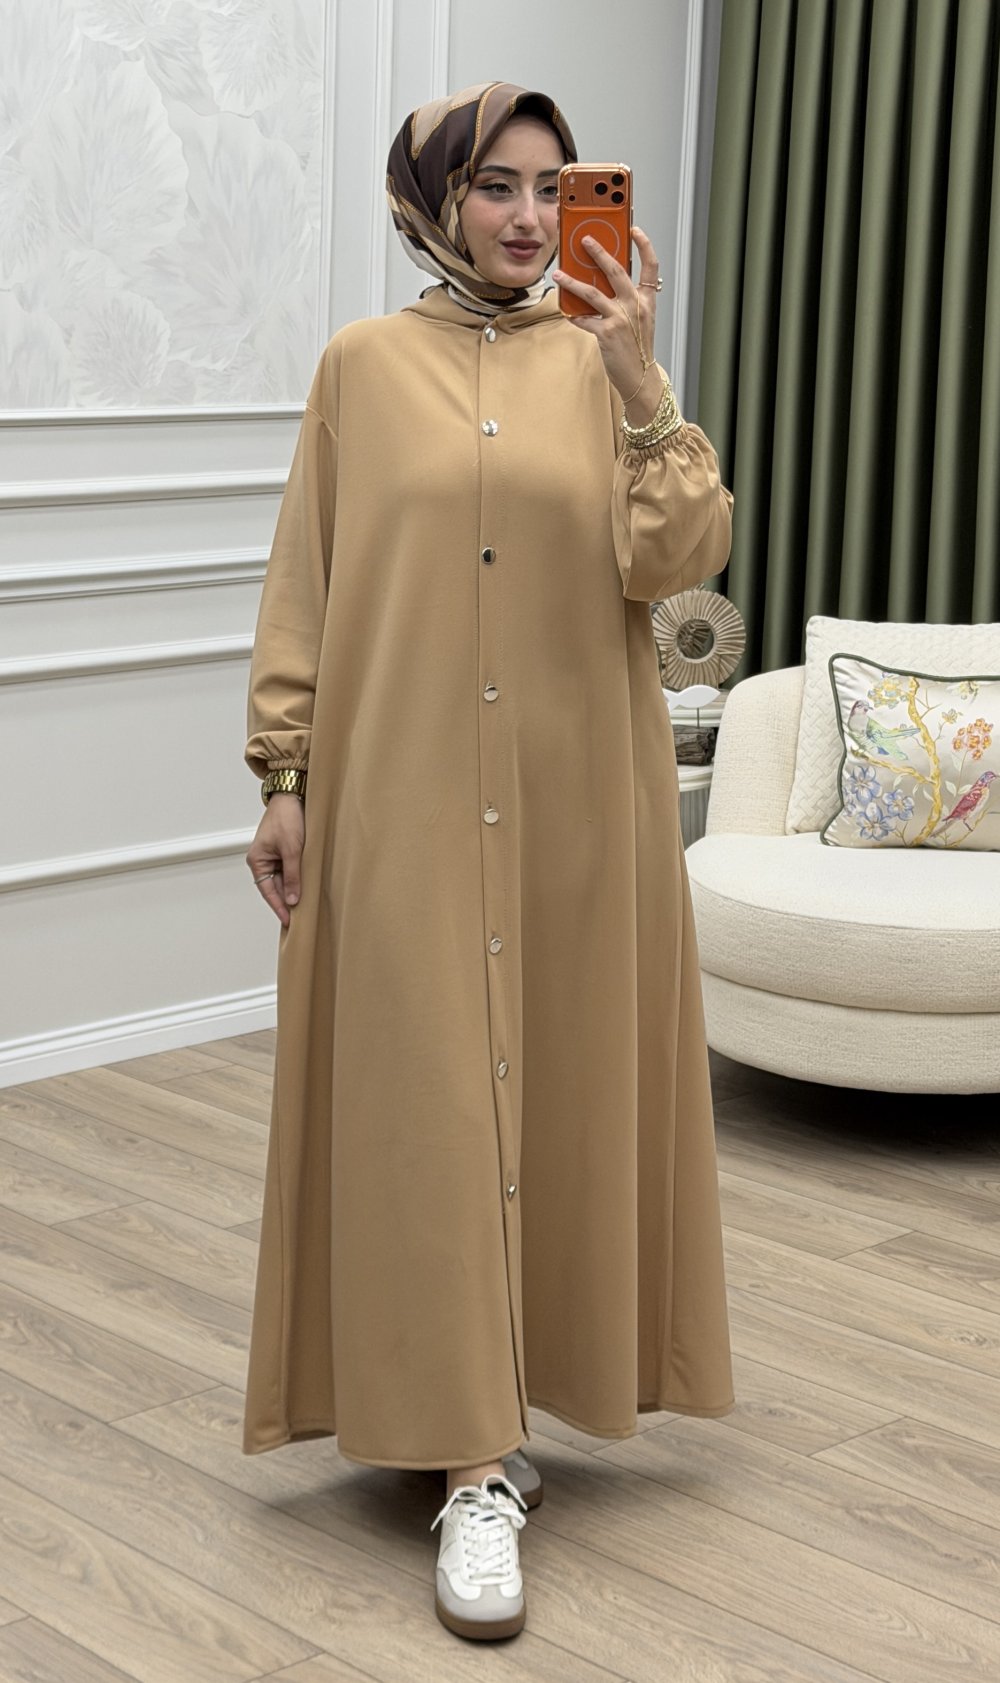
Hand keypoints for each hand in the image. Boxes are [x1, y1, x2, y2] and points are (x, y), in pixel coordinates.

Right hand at [246, 794, 303, 927]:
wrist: (293, 795)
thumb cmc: (287, 818)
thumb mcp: (292, 850)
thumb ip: (293, 876)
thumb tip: (292, 900)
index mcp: (257, 860)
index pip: (268, 891)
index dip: (279, 907)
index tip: (290, 922)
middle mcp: (263, 860)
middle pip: (276, 887)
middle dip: (288, 901)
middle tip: (302, 918)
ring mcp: (274, 855)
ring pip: (284, 879)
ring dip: (295, 889)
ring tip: (307, 906)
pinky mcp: (285, 850)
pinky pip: (291, 870)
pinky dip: (299, 878)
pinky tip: (309, 887)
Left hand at [552, 225, 662, 419]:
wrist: (639, 376)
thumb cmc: (637, 349)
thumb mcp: (640, 320)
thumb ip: (627, 301)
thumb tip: (602, 285)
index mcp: (646, 300)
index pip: (651, 266)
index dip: (644, 245)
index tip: (634, 230)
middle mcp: (635, 305)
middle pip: (616, 270)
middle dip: (599, 252)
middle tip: (585, 240)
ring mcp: (621, 319)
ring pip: (592, 292)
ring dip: (572, 282)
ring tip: (559, 275)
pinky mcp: (607, 333)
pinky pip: (584, 319)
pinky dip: (574, 315)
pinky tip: (567, 312)